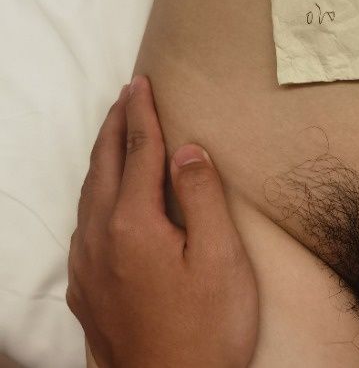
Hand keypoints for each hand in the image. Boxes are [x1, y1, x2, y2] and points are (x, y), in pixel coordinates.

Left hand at [67, 75, 258, 367]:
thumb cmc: (206, 330)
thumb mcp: (220, 259)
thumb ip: (202, 196)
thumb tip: (188, 148)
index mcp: (132, 224)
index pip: (137, 151)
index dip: (142, 113)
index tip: (142, 82)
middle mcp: (99, 239)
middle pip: (103, 165)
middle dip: (114, 125)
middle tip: (127, 94)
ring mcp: (87, 267)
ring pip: (87, 193)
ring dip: (102, 156)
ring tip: (116, 132)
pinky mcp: (85, 291)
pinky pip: (84, 223)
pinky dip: (95, 191)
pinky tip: (107, 196)